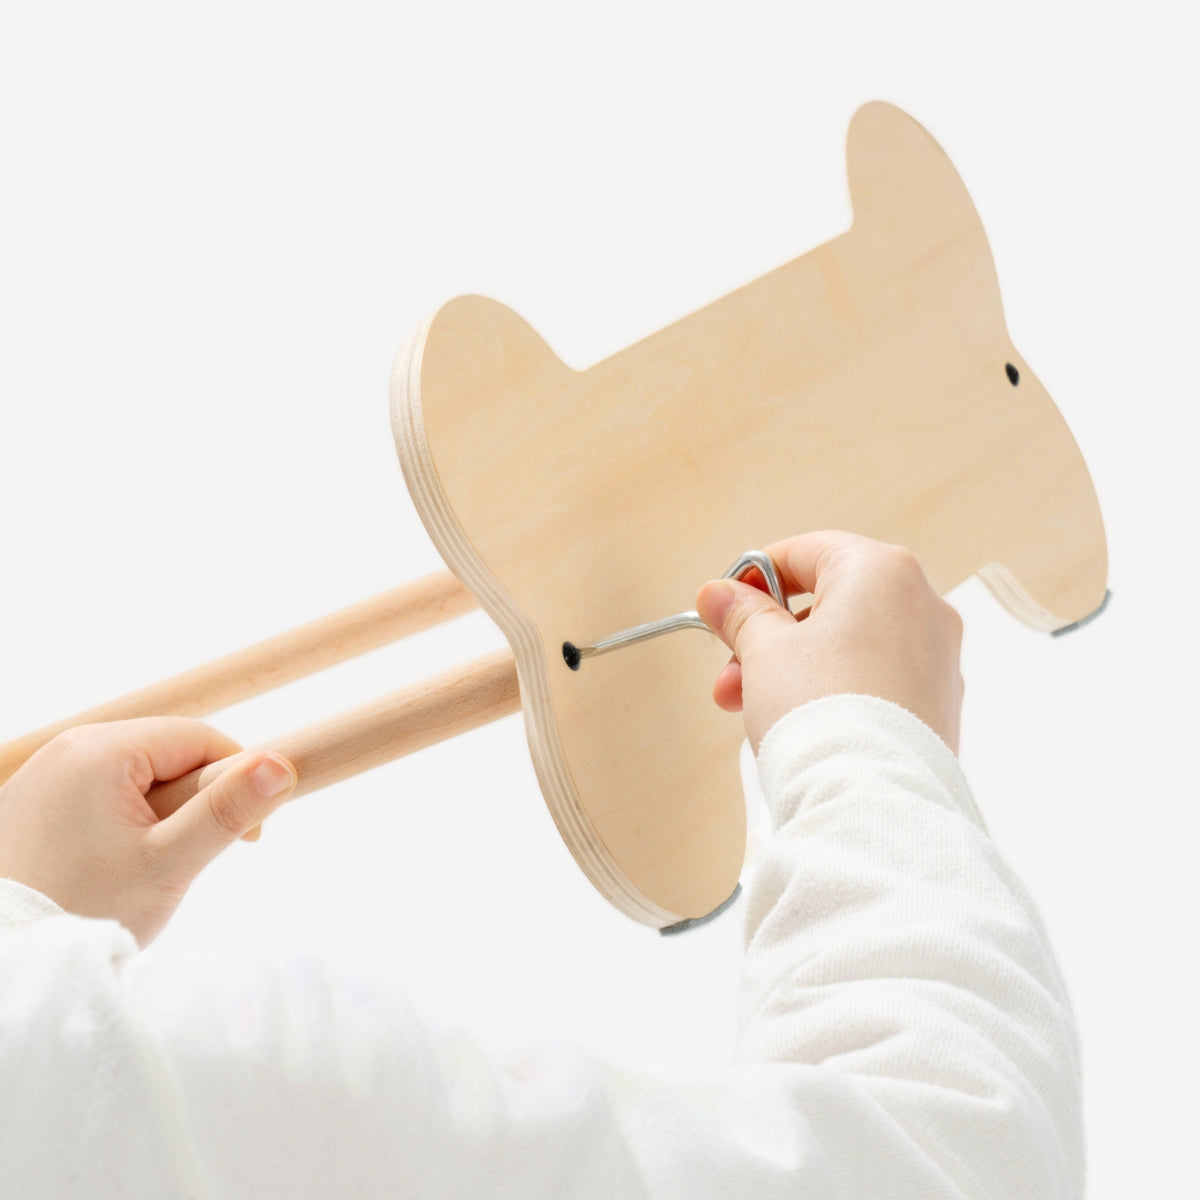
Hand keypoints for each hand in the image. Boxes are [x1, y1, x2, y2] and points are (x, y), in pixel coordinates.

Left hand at [0, 719, 296, 945]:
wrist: (5, 960)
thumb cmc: (81, 909)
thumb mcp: (168, 862)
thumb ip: (226, 810)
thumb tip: (281, 764)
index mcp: (101, 749)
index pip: (200, 739)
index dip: (235, 782)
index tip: (248, 837)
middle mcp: (68, 746)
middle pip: (167, 755)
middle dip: (192, 803)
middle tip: (187, 859)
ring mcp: (45, 772)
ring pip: (137, 776)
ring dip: (159, 815)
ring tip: (146, 868)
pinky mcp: (33, 800)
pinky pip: (101, 792)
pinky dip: (122, 822)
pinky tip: (112, 866)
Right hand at [696, 531, 964, 753]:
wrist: (871, 800)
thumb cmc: (822, 713)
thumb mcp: (763, 652)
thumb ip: (742, 614)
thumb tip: (719, 594)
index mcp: (882, 572)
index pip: (805, 552)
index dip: (753, 579)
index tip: (724, 607)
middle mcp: (923, 605)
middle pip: (828, 603)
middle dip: (769, 638)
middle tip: (731, 673)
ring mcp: (937, 656)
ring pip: (850, 644)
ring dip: (795, 668)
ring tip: (752, 708)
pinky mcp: (939, 702)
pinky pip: (876, 678)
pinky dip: (836, 689)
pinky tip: (801, 724)